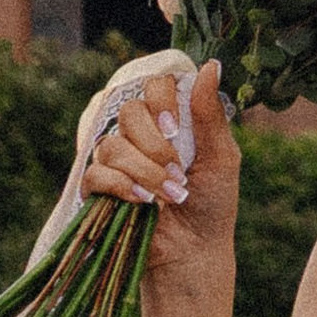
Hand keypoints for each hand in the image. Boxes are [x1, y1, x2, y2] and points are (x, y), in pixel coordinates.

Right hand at [80, 59, 242, 286]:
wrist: (194, 251)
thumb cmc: (212, 203)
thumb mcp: (221, 156)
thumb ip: (209, 114)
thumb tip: (210, 65)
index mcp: (167, 120)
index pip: (152, 84)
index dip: (160, 101)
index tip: (175, 128)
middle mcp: (138, 134)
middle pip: (129, 111)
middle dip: (155, 144)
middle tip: (177, 171)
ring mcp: (115, 161)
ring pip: (112, 144)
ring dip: (144, 172)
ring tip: (169, 196)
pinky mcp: (98, 190)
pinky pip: (95, 173)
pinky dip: (121, 186)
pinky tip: (143, 203)